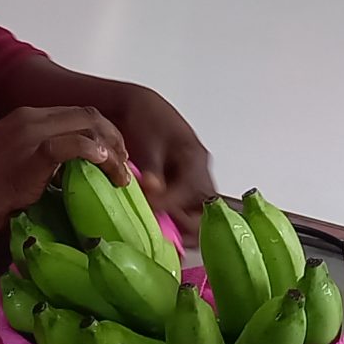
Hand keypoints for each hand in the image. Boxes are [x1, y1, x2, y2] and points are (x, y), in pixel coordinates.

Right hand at [0, 106, 128, 241]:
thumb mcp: (3, 168)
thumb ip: (31, 165)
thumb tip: (56, 181)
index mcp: (22, 120)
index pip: (74, 115)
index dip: (100, 135)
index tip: (111, 160)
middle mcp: (28, 119)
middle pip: (88, 115)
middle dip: (114, 139)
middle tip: (123, 168)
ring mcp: (29, 134)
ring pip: (87, 125)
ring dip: (111, 150)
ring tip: (120, 175)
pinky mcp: (30, 154)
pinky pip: (72, 144)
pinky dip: (94, 152)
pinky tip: (104, 167)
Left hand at [103, 84, 213, 239]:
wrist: (138, 108)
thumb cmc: (144, 118)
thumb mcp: (147, 141)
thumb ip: (153, 169)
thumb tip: (155, 190)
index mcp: (195, 157)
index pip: (191, 190)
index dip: (170, 203)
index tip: (151, 209)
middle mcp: (199, 171)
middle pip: (205, 208)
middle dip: (188, 225)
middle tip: (165, 236)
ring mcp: (193, 179)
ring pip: (198, 212)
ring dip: (183, 226)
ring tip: (162, 236)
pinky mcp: (182, 186)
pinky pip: (186, 210)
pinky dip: (176, 221)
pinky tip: (160, 228)